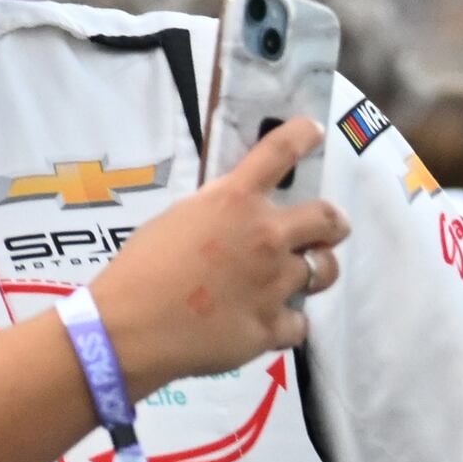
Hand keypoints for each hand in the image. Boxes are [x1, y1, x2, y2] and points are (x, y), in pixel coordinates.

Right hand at [89, 116, 346, 387]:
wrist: (130, 329)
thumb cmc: (140, 269)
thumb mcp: (176, 220)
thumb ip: (215, 211)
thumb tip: (236, 213)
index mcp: (235, 201)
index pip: (281, 151)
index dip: (303, 135)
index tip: (314, 132)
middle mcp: (266, 236)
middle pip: (329, 218)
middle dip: (333, 224)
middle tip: (324, 231)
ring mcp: (274, 283)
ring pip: (326, 271)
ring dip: (317, 271)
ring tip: (301, 279)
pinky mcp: (271, 326)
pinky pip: (300, 324)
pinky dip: (287, 323)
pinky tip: (270, 324)